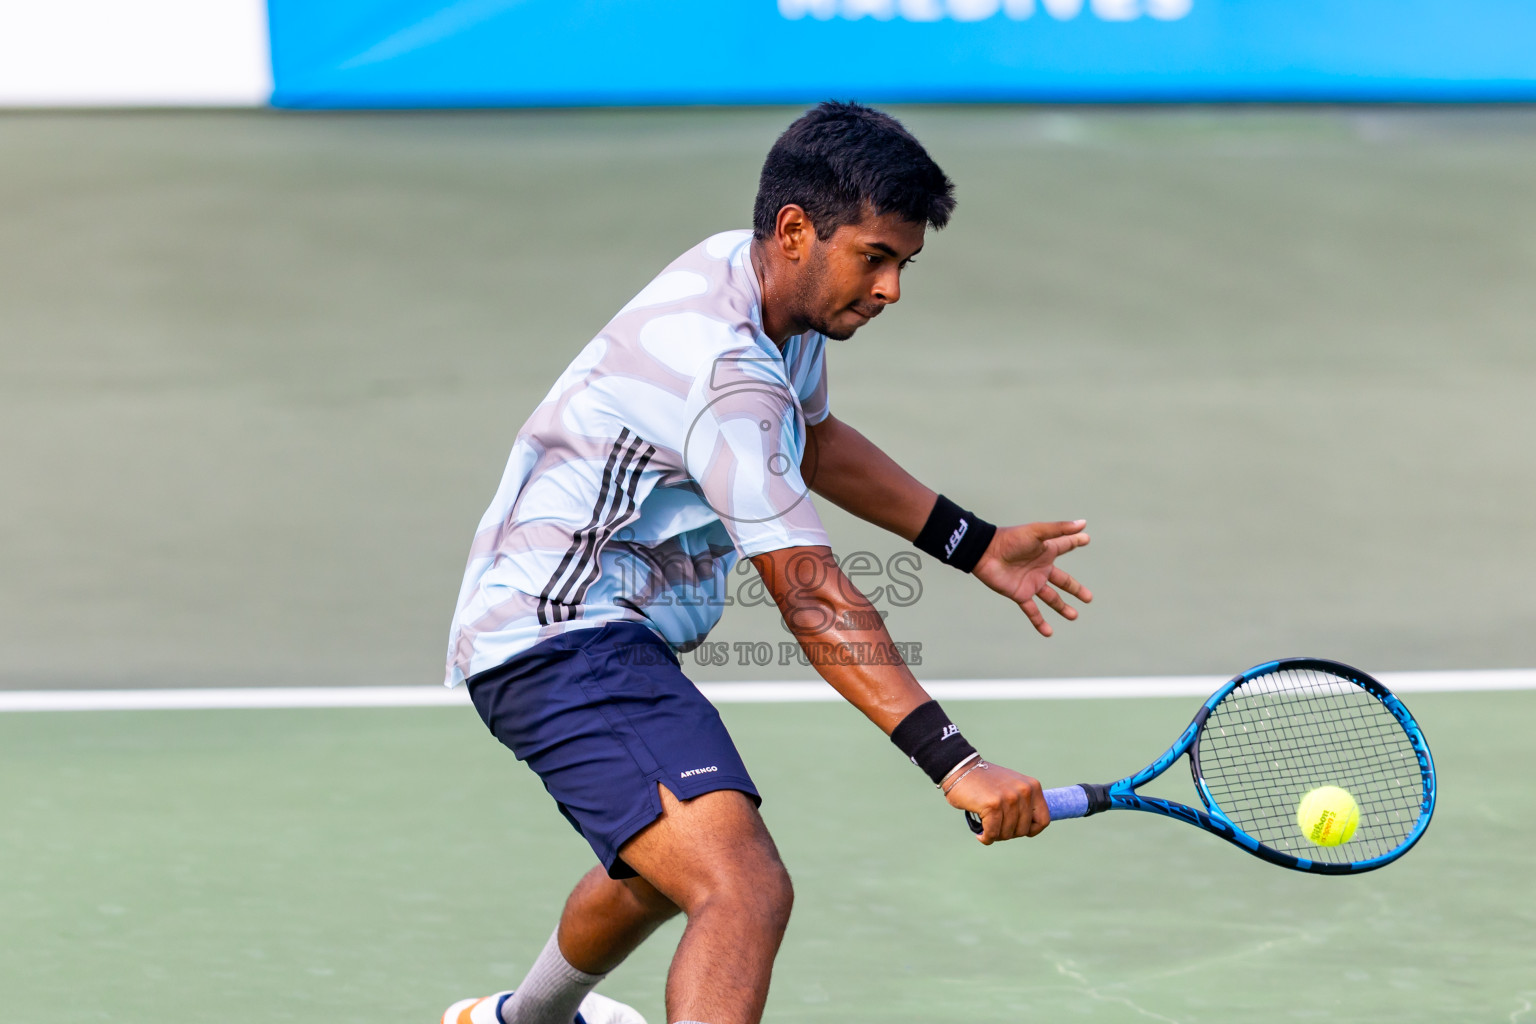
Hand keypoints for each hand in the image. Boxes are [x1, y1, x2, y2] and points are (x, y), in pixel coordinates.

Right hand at [944, 762, 1048, 843]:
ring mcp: (1009, 798)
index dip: (1031, 830)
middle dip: (1008, 833)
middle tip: (995, 826)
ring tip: (986, 827)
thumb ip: (1024, 802)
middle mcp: (1024, 792)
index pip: (1043, 820)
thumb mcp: (1012, 786)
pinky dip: (986, 837)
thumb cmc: (984, 782)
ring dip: (995, 835)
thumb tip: (1032, 827)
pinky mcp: (993, 805)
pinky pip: (993, 833)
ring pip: (1007, 833)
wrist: (960, 769)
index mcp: (1032, 786)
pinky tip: (980, 834)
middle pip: (1023, 830)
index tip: (1017, 829)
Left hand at [973, 520, 1092, 636]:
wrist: (985, 553)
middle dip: (1075, 589)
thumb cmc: (1011, 539)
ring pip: (1051, 598)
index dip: (1075, 541)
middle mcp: (1041, 568)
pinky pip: (1032, 611)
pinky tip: (1048, 633)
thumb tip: (1083, 524)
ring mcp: (1031, 583)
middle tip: (1088, 598)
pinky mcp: (1020, 594)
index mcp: (1046, 551)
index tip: (1087, 538)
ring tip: (1074, 616)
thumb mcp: (1037, 532)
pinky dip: (1039, 622)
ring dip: (1062, 607)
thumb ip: (1060, 530)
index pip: (1065, 546)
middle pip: (1063, 581)